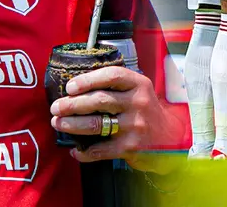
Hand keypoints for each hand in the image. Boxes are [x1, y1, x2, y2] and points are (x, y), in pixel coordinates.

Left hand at [50, 66, 183, 173]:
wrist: (170, 138)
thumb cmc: (145, 111)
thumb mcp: (138, 91)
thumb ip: (116, 86)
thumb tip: (77, 88)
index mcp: (139, 84)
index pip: (111, 76)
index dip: (87, 80)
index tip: (70, 87)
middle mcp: (138, 103)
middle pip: (99, 100)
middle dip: (72, 104)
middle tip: (56, 107)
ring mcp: (135, 126)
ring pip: (96, 124)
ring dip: (72, 124)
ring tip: (58, 123)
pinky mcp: (131, 147)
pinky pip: (100, 150)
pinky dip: (84, 152)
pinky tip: (75, 150)